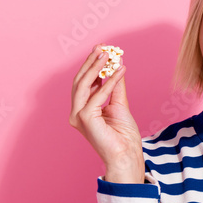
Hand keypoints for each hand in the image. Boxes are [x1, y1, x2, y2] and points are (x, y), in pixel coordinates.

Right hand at [69, 44, 144, 182]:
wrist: (126, 155)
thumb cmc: (123, 136)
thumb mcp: (120, 105)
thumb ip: (115, 86)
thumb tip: (117, 65)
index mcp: (82, 109)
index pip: (84, 82)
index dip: (92, 65)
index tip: (102, 50)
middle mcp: (76, 112)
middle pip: (80, 81)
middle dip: (91, 62)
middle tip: (102, 47)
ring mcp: (78, 115)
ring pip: (83, 84)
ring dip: (97, 67)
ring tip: (108, 54)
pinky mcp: (84, 118)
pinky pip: (97, 94)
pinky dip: (109, 81)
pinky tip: (120, 71)